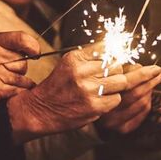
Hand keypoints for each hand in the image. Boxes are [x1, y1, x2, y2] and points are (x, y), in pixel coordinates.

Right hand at [0, 31, 38, 111]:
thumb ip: (1, 45)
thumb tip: (29, 47)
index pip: (22, 39)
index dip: (33, 46)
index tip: (35, 53)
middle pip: (23, 61)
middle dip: (20, 68)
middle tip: (8, 71)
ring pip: (22, 77)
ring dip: (19, 81)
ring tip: (6, 81)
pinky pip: (17, 90)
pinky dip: (17, 91)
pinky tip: (7, 90)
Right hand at [7, 49, 133, 141]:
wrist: (40, 110)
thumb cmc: (57, 86)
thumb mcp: (68, 64)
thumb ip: (89, 57)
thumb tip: (115, 50)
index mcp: (75, 58)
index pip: (106, 49)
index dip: (111, 56)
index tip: (111, 60)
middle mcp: (81, 72)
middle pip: (116, 65)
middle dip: (114, 71)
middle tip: (106, 78)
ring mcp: (88, 90)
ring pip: (121, 81)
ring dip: (115, 86)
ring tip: (105, 89)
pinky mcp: (94, 107)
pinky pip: (116, 98)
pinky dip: (112, 100)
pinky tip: (101, 100)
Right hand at [96, 63, 160, 135]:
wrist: (84, 110)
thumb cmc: (98, 88)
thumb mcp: (106, 74)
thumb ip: (122, 70)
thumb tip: (142, 67)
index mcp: (102, 92)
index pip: (129, 81)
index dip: (145, 73)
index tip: (156, 68)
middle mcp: (107, 109)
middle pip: (137, 93)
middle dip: (153, 81)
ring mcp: (114, 121)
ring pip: (142, 103)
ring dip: (150, 91)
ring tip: (151, 83)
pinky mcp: (121, 129)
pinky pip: (142, 115)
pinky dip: (147, 104)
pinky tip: (146, 97)